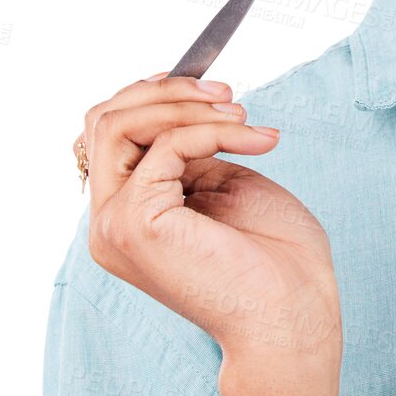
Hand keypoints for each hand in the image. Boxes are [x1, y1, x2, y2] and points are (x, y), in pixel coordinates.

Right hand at [77, 71, 341, 363]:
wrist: (292, 309)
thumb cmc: (274, 255)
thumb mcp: (225, 184)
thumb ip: (192, 152)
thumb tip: (184, 107)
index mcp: (128, 215)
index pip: (109, 134)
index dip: (153, 95)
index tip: (209, 86)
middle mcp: (108, 222)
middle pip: (103, 120)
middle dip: (169, 90)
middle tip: (230, 94)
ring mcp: (115, 224)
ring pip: (117, 124)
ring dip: (187, 103)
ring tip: (242, 114)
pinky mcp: (136, 222)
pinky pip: (168, 144)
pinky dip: (215, 130)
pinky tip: (257, 140)